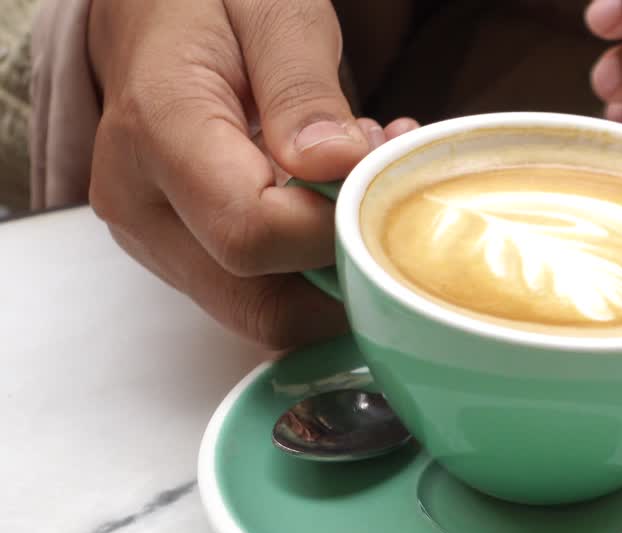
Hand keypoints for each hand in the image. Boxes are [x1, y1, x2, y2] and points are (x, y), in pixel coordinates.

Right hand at [87, 0, 419, 347]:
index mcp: (155, 134)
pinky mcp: (182, 257)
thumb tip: (337, 164)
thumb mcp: (272, 13)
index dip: (334, 225)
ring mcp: (157, 242)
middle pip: (262, 304)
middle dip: (347, 266)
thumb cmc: (208, 2)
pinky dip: (317, 266)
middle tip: (381, 188)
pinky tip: (335, 203)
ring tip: (358, 183)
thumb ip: (303, 91)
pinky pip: (264, 294)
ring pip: (269, 313)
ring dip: (338, 269)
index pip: (254, 234)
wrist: (152, 14)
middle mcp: (141, 207)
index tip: (376, 172)